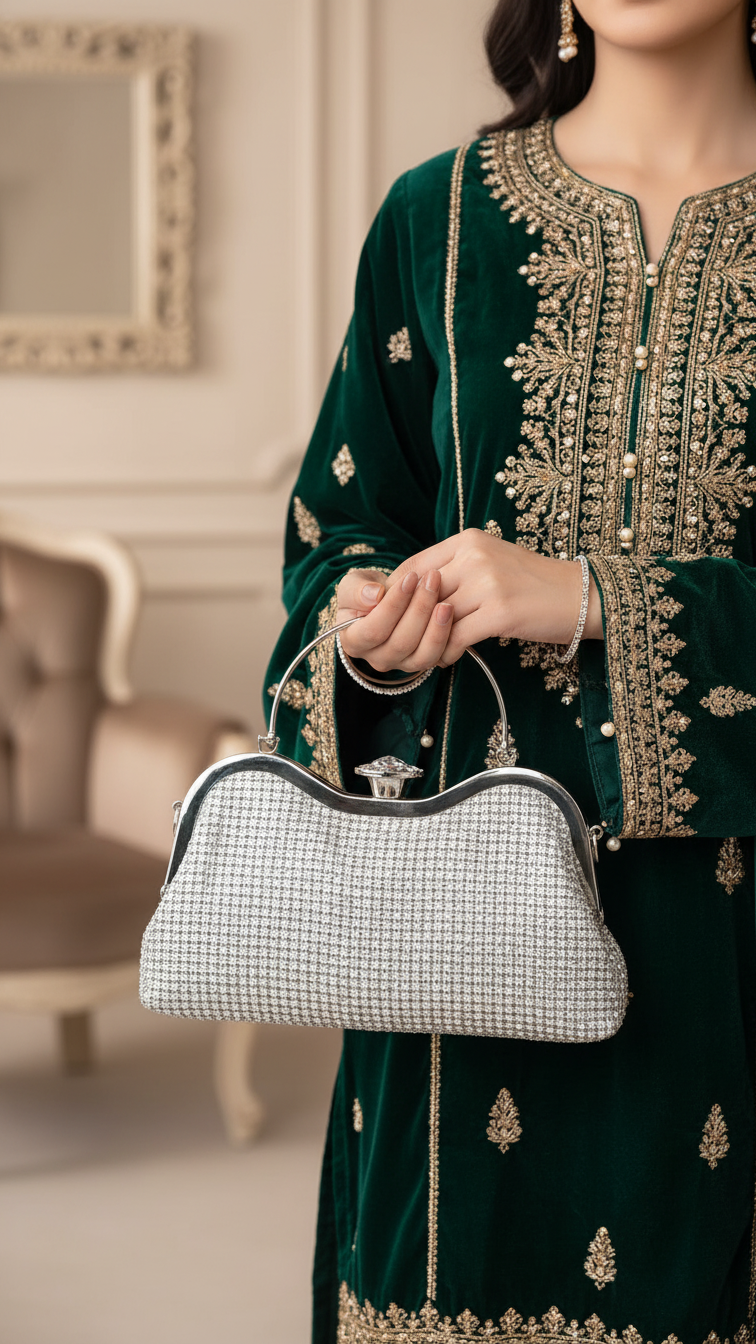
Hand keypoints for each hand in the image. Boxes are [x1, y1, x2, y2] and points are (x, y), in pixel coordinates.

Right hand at [335, 567, 453, 671]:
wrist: (383, 601)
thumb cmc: (365, 591)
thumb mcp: (354, 584)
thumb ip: (356, 590)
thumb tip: (374, 596)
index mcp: (353, 641)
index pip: (373, 629)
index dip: (394, 603)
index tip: (411, 576)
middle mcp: (376, 659)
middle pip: (401, 643)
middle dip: (420, 609)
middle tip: (433, 579)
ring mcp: (400, 664)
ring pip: (422, 654)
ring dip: (436, 626)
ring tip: (446, 600)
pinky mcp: (421, 663)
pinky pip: (437, 657)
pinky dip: (446, 635)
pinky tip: (450, 611)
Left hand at [384, 531, 602, 665]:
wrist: (580, 595)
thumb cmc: (533, 583)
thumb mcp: (491, 562)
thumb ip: (454, 570)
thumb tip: (412, 594)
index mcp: (468, 541)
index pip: (414, 566)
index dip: (397, 594)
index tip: (391, 615)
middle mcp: (474, 556)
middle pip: (421, 594)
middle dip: (408, 620)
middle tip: (402, 640)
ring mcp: (487, 583)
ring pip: (436, 618)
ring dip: (429, 640)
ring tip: (428, 652)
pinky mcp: (500, 612)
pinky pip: (457, 637)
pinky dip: (448, 651)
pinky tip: (450, 657)